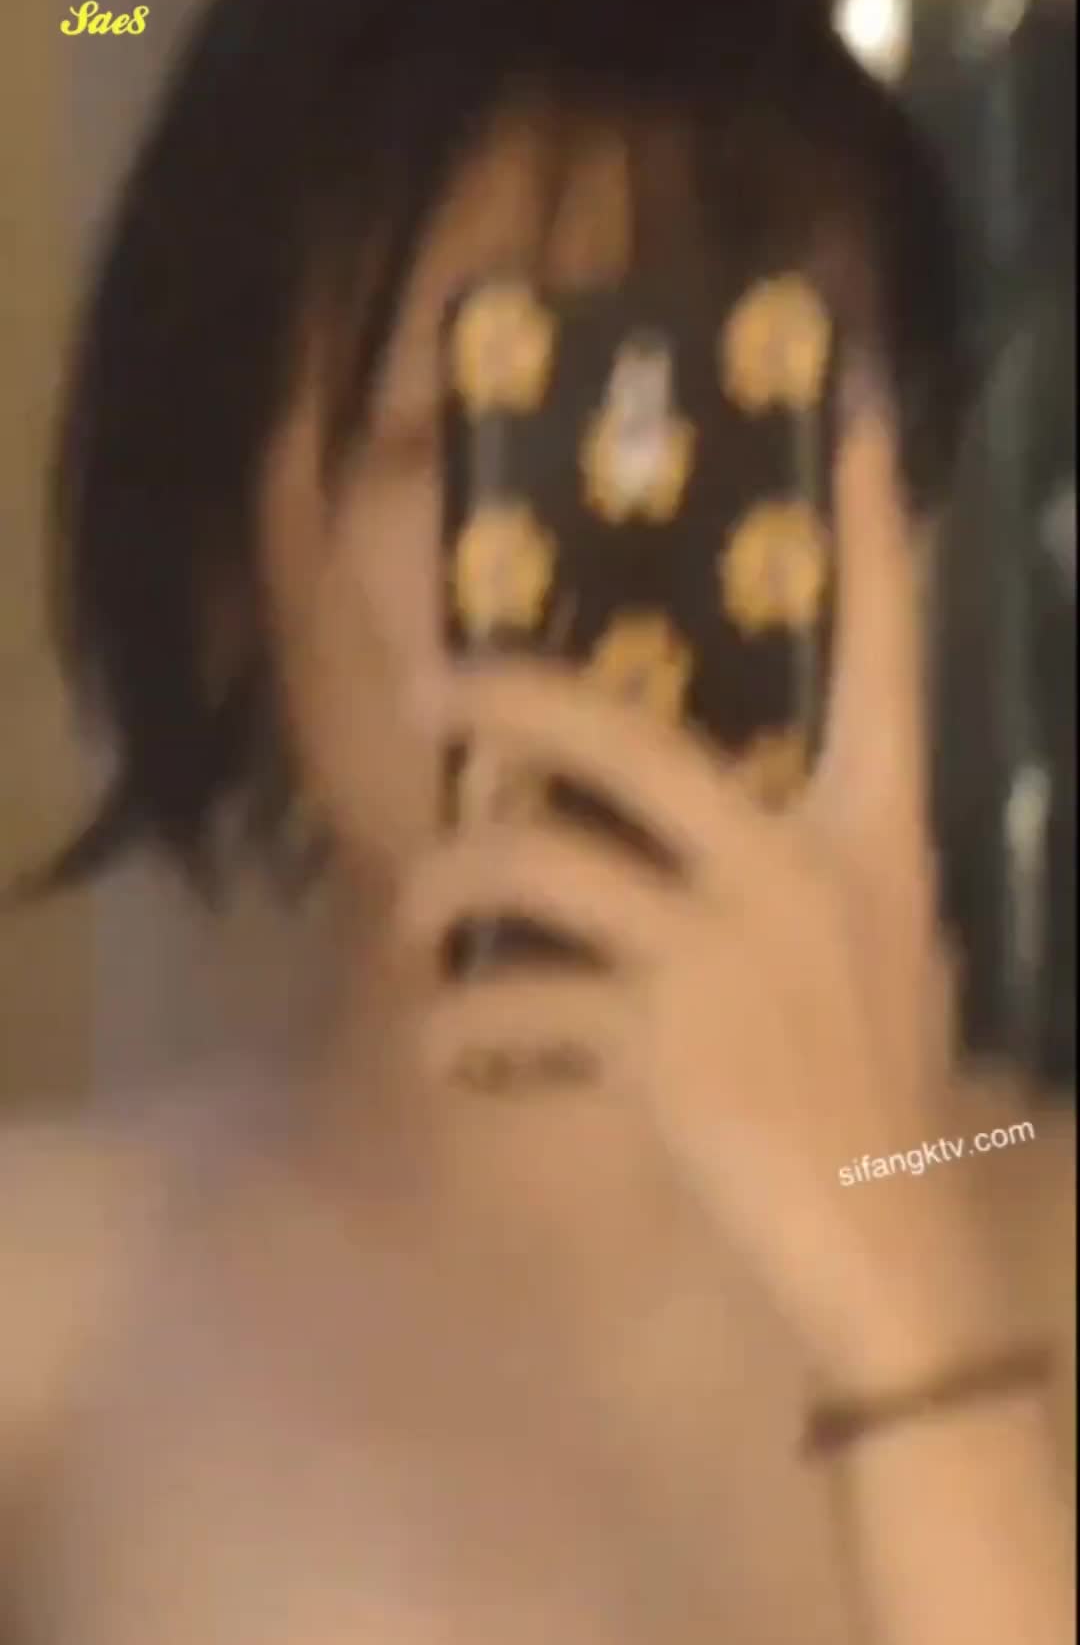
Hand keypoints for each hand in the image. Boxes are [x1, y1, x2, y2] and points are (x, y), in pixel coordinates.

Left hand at [398, 408, 1001, 1388]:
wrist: (888, 1239)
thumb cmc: (876, 1085)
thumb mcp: (871, 948)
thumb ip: (797, 865)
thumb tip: (681, 810)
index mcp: (877, 830)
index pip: (882, 651)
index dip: (867, 530)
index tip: (842, 405)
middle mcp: (805, 866)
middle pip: (624, 734)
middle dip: (506, 699)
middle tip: (429, 688)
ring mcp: (728, 953)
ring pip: (539, 862)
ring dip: (449, 884)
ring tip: (413, 914)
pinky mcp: (662, 1045)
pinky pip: (522, 1006)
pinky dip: (466, 1028)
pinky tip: (449, 1045)